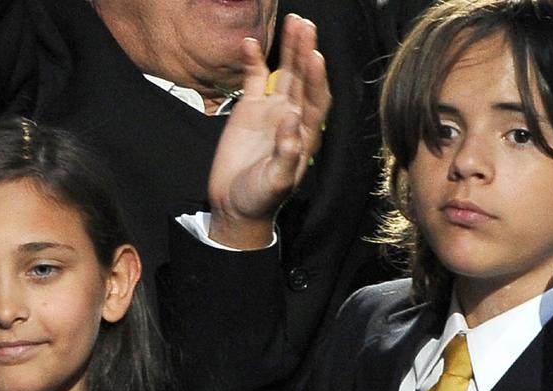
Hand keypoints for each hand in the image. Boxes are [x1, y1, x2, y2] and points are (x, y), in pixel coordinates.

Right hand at [208, 14, 330, 248]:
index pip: (316, 100)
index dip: (317, 78)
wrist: (235, 206)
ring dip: (289, 49)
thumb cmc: (260, 200)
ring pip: (285, 73)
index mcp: (305, 135)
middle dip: (306, 52)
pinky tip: (250, 42)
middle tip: (305, 26)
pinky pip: (254, 78)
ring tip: (293, 22)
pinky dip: (253, 60)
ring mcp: (272, 110)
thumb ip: (286, 153)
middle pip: (304, 79)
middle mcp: (293, 117)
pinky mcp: (250, 109)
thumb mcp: (275, 182)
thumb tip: (291, 120)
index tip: (315, 56)